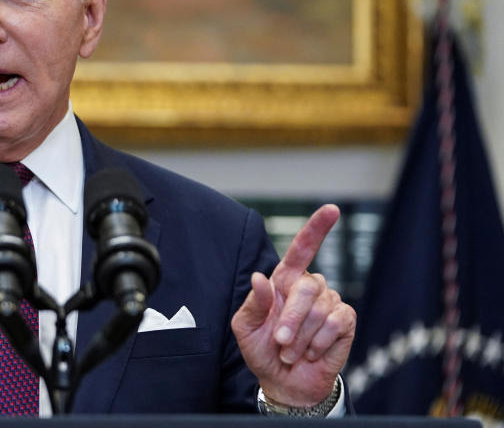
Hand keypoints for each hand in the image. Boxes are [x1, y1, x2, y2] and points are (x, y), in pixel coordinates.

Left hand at [230, 205, 355, 406]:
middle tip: (281, 342)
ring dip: (302, 337)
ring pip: (319, 309)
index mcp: (284, 281)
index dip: (316, 228)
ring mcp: (330, 303)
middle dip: (291, 319)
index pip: (302, 249)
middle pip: (306, 287)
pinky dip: (319, 343)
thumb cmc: (263, 350)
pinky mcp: (345, 322)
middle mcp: (308, 287)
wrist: (284, 382)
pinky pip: (335, 324)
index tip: (332, 210)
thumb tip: (259, 278)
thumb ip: (253, 304)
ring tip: (293, 351)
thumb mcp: (246, 328)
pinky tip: (312, 352)